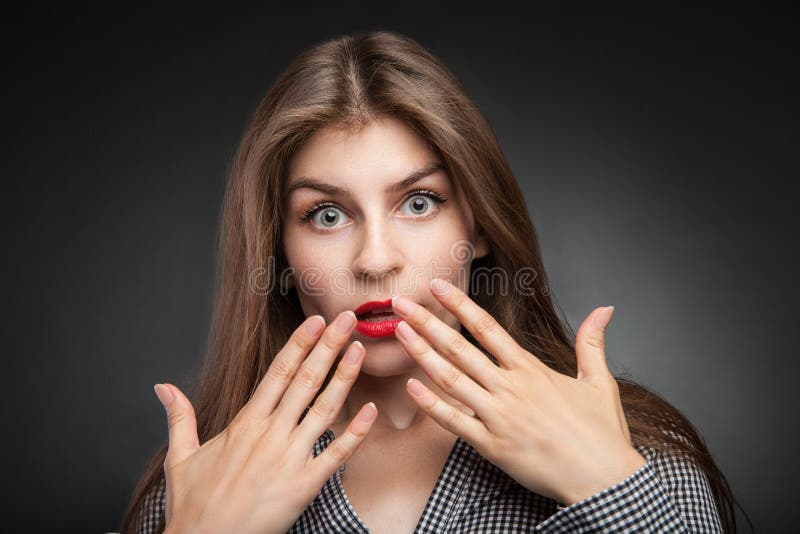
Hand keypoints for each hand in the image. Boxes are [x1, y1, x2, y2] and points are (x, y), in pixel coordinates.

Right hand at [153, 311, 377, 533]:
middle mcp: (270, 434)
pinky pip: (335, 454)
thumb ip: (179, 417)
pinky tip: (371, 410)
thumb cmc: (193, 505)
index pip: (278, 372)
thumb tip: (163, 386)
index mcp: (245, 423)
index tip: (316, 322)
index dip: (300, 344)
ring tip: (360, 350)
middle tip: (346, 320)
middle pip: (304, 381)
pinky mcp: (304, 486)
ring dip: (344, 377)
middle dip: (328, 347)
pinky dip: (355, 432)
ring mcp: (289, 459)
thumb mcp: (180, 457)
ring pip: (323, 410)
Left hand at [390, 279, 646, 506]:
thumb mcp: (599, 382)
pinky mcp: (492, 445)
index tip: (436, 286)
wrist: (603, 479)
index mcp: (531, 370)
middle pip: (459, 348)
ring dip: (422, 354)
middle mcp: (510, 388)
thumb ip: (592, 343)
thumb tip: (604, 310)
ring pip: (451, 379)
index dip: (459, 304)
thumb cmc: (601, 434)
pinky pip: (454, 422)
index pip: (487, 328)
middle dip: (426, 322)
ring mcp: (498, 416)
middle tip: (399, 303)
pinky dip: (431, 405)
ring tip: (399, 332)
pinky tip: (410, 387)